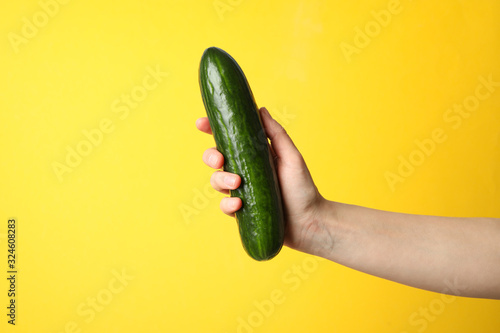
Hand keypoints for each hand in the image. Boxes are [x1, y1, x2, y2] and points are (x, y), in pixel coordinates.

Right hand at [196, 107, 328, 254]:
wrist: (310, 221)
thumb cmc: (303, 188)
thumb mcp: (291, 157)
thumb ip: (276, 134)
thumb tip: (260, 109)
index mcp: (254, 155)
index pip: (228, 139)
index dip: (212, 129)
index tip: (201, 123)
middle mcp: (244, 170)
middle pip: (215, 158)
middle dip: (211, 156)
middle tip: (220, 160)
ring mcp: (241, 191)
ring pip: (216, 181)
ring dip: (221, 180)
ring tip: (237, 183)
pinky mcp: (241, 211)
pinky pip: (225, 206)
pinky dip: (228, 204)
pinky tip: (240, 203)